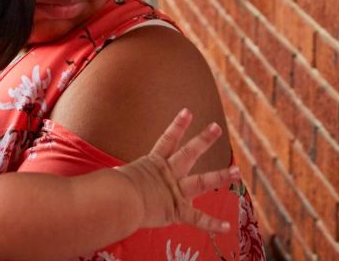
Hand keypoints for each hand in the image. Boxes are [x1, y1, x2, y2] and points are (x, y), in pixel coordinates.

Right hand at [114, 108, 239, 230]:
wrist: (118, 200)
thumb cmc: (110, 189)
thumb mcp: (115, 177)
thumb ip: (117, 179)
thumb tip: (103, 182)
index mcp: (152, 164)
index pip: (167, 140)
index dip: (178, 125)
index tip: (188, 111)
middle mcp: (167, 174)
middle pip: (189, 153)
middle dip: (204, 139)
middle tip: (216, 127)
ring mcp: (174, 191)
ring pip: (202, 181)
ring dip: (220, 176)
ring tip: (236, 170)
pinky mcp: (176, 210)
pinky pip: (197, 219)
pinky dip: (212, 225)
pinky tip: (227, 227)